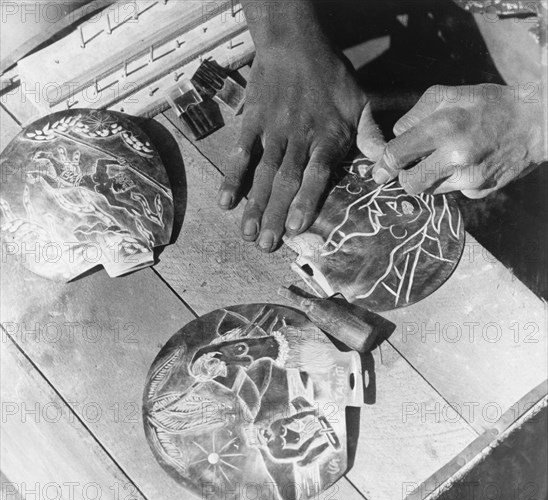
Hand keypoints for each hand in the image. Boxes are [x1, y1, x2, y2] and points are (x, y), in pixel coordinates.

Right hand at [218, 45, 382, 250]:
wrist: (295, 43)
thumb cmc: (331, 76)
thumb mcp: (360, 102)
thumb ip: (371, 134)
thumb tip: (385, 163)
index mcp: (327, 137)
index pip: (316, 174)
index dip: (305, 201)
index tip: (295, 228)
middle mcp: (298, 138)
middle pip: (284, 181)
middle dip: (274, 214)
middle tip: (265, 245)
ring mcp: (272, 131)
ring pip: (262, 173)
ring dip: (253, 204)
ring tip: (247, 233)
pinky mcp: (252, 122)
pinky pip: (240, 152)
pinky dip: (232, 177)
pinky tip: (225, 201)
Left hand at [371, 84, 545, 197]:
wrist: (536, 123)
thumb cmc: (488, 104)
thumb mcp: (448, 94)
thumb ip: (415, 114)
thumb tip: (396, 136)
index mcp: (443, 128)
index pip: (397, 154)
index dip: (383, 166)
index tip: (378, 172)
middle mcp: (455, 157)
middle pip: (410, 183)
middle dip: (405, 177)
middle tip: (409, 167)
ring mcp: (468, 178)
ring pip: (430, 190)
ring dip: (430, 177)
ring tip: (448, 157)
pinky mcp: (479, 191)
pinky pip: (452, 191)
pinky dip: (453, 180)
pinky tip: (469, 164)